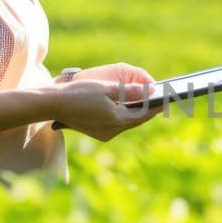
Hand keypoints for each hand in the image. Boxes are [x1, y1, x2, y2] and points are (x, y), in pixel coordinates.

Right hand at [47, 62, 162, 139]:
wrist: (52, 103)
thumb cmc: (78, 93)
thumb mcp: (106, 89)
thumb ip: (129, 92)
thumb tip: (149, 93)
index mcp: (115, 120)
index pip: (143, 115)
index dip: (157, 106)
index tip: (169, 99)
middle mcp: (111, 131)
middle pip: (136, 120)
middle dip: (148, 110)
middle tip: (161, 100)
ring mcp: (104, 133)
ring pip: (127, 123)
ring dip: (136, 113)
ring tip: (148, 102)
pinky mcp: (97, 132)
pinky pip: (117, 124)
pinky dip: (125, 115)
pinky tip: (128, 107)